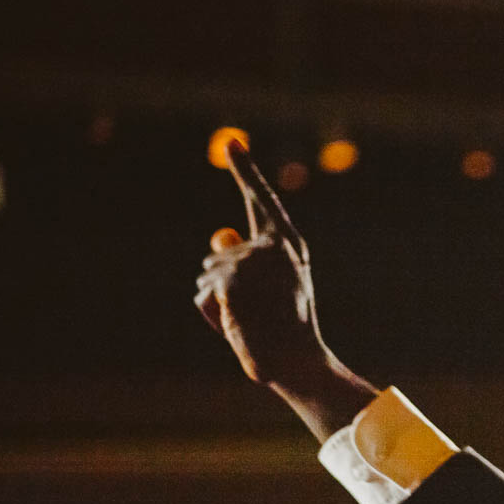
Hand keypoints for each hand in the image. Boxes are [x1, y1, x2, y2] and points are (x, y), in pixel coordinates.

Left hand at [193, 141, 376, 440]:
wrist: (298, 361)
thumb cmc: (289, 330)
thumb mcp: (273, 288)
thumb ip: (248, 260)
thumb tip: (219, 235)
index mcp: (288, 245)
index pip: (262, 201)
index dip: (245, 170)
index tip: (232, 142)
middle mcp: (271, 247)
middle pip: (221, 256)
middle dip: (224, 286)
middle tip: (256, 315)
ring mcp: (251, 263)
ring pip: (209, 278)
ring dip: (219, 304)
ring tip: (249, 323)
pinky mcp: (231, 281)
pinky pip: (204, 296)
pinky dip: (213, 317)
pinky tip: (237, 328)